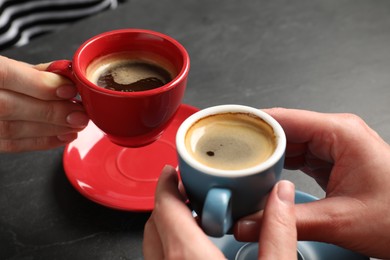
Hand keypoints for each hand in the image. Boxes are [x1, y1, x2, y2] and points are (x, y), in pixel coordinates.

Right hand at [0, 56, 87, 151]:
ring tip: (77, 125)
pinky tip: (62, 136)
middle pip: (9, 107)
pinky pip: (9, 145)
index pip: (4, 76)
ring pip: (10, 129)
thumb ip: (31, 71)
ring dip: (50, 129)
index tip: (70, 89)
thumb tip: (65, 76)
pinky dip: (39, 141)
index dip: (39, 85)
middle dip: (52, 111)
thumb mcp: (1, 65)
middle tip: (81, 113)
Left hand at [143, 165, 296, 258]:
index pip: (164, 207)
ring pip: (154, 243)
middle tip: (189, 191)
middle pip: (155, 222)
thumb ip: (279, 234)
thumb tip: (282, 196)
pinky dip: (171, 245)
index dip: (167, 184)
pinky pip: (160, 259)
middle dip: (169, 201)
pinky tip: (197, 248)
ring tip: (195, 217)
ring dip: (168, 224)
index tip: (174, 171)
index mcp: (188, 258)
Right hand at [234, 108, 389, 258]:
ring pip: (287, 144)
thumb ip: (288, 221)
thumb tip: (248, 223)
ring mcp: (333, 146)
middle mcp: (335, 134)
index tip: (225, 133)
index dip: (250, 126)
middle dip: (255, 146)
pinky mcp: (331, 161)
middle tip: (229, 160)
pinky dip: (279, 167)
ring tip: (241, 169)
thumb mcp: (339, 220)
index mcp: (340, 133)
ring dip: (266, 158)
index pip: (283, 119)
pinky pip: (297, 156)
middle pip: (282, 130)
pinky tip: (264, 176)